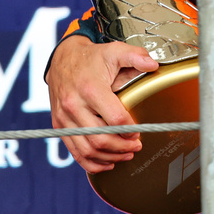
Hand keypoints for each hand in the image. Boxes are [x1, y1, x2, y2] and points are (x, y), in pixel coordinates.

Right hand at [46, 36, 159, 172]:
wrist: (62, 59)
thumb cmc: (91, 57)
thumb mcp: (115, 50)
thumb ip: (136, 56)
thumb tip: (153, 65)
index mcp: (90, 88)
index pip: (114, 118)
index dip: (130, 129)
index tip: (139, 131)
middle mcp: (74, 105)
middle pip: (100, 138)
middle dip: (122, 146)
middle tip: (136, 146)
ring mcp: (64, 118)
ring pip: (87, 149)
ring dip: (110, 157)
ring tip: (126, 154)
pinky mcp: (60, 126)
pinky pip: (74, 152)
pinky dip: (91, 162)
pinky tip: (106, 162)